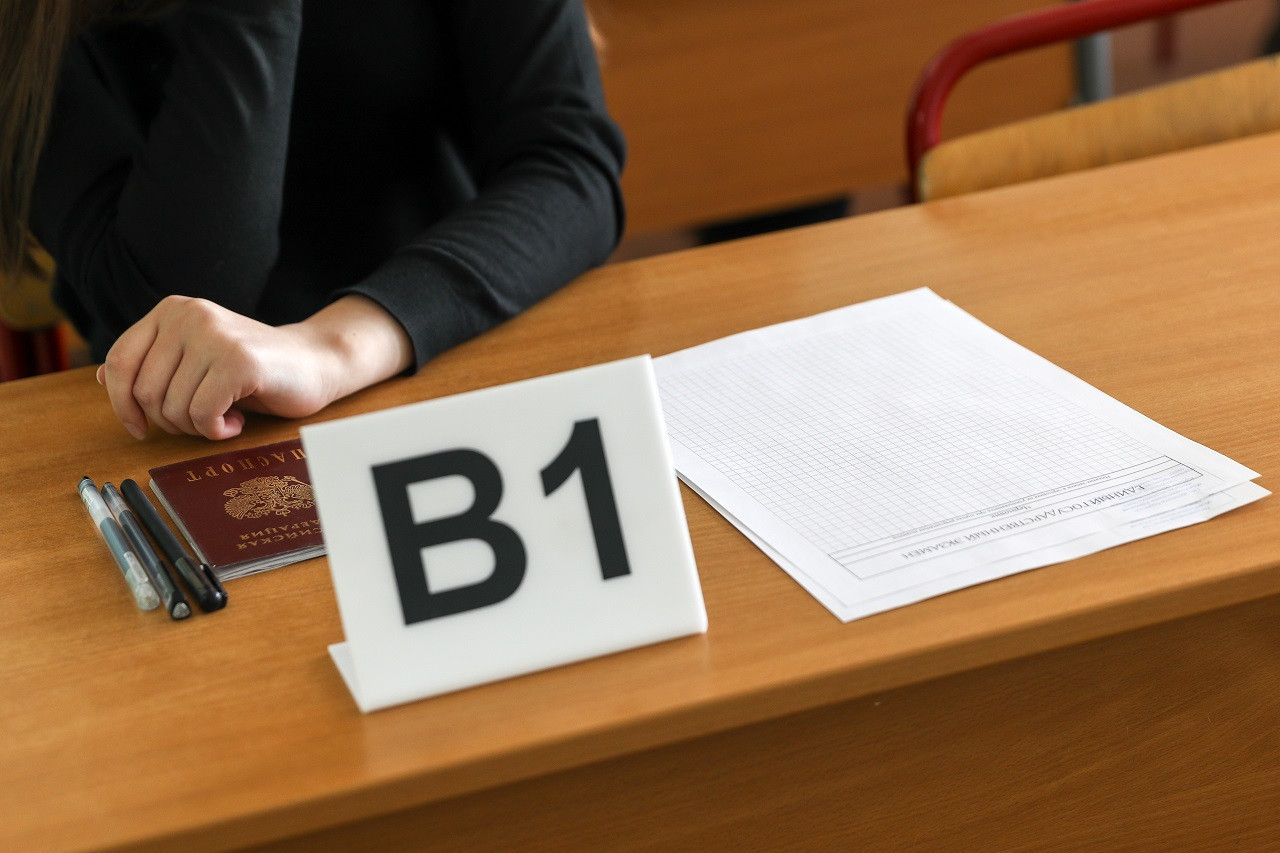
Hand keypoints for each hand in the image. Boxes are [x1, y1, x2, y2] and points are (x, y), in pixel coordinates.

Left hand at [99, 294, 412, 439]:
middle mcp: (189, 315)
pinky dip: (217, 430)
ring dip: (197, 427)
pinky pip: (203, 414)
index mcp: (172, 310)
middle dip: (171, 420)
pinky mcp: (238, 361)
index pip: (119, 362)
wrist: (314, 364)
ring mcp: (215, 335)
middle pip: (145, 391)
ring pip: (173, 407)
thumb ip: (153, 364)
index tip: (138, 428)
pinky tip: (236, 421)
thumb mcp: (195, 361)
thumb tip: (102, 376)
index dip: (121, 404)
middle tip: (203, 419)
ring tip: (223, 416)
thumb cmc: (252, 370)